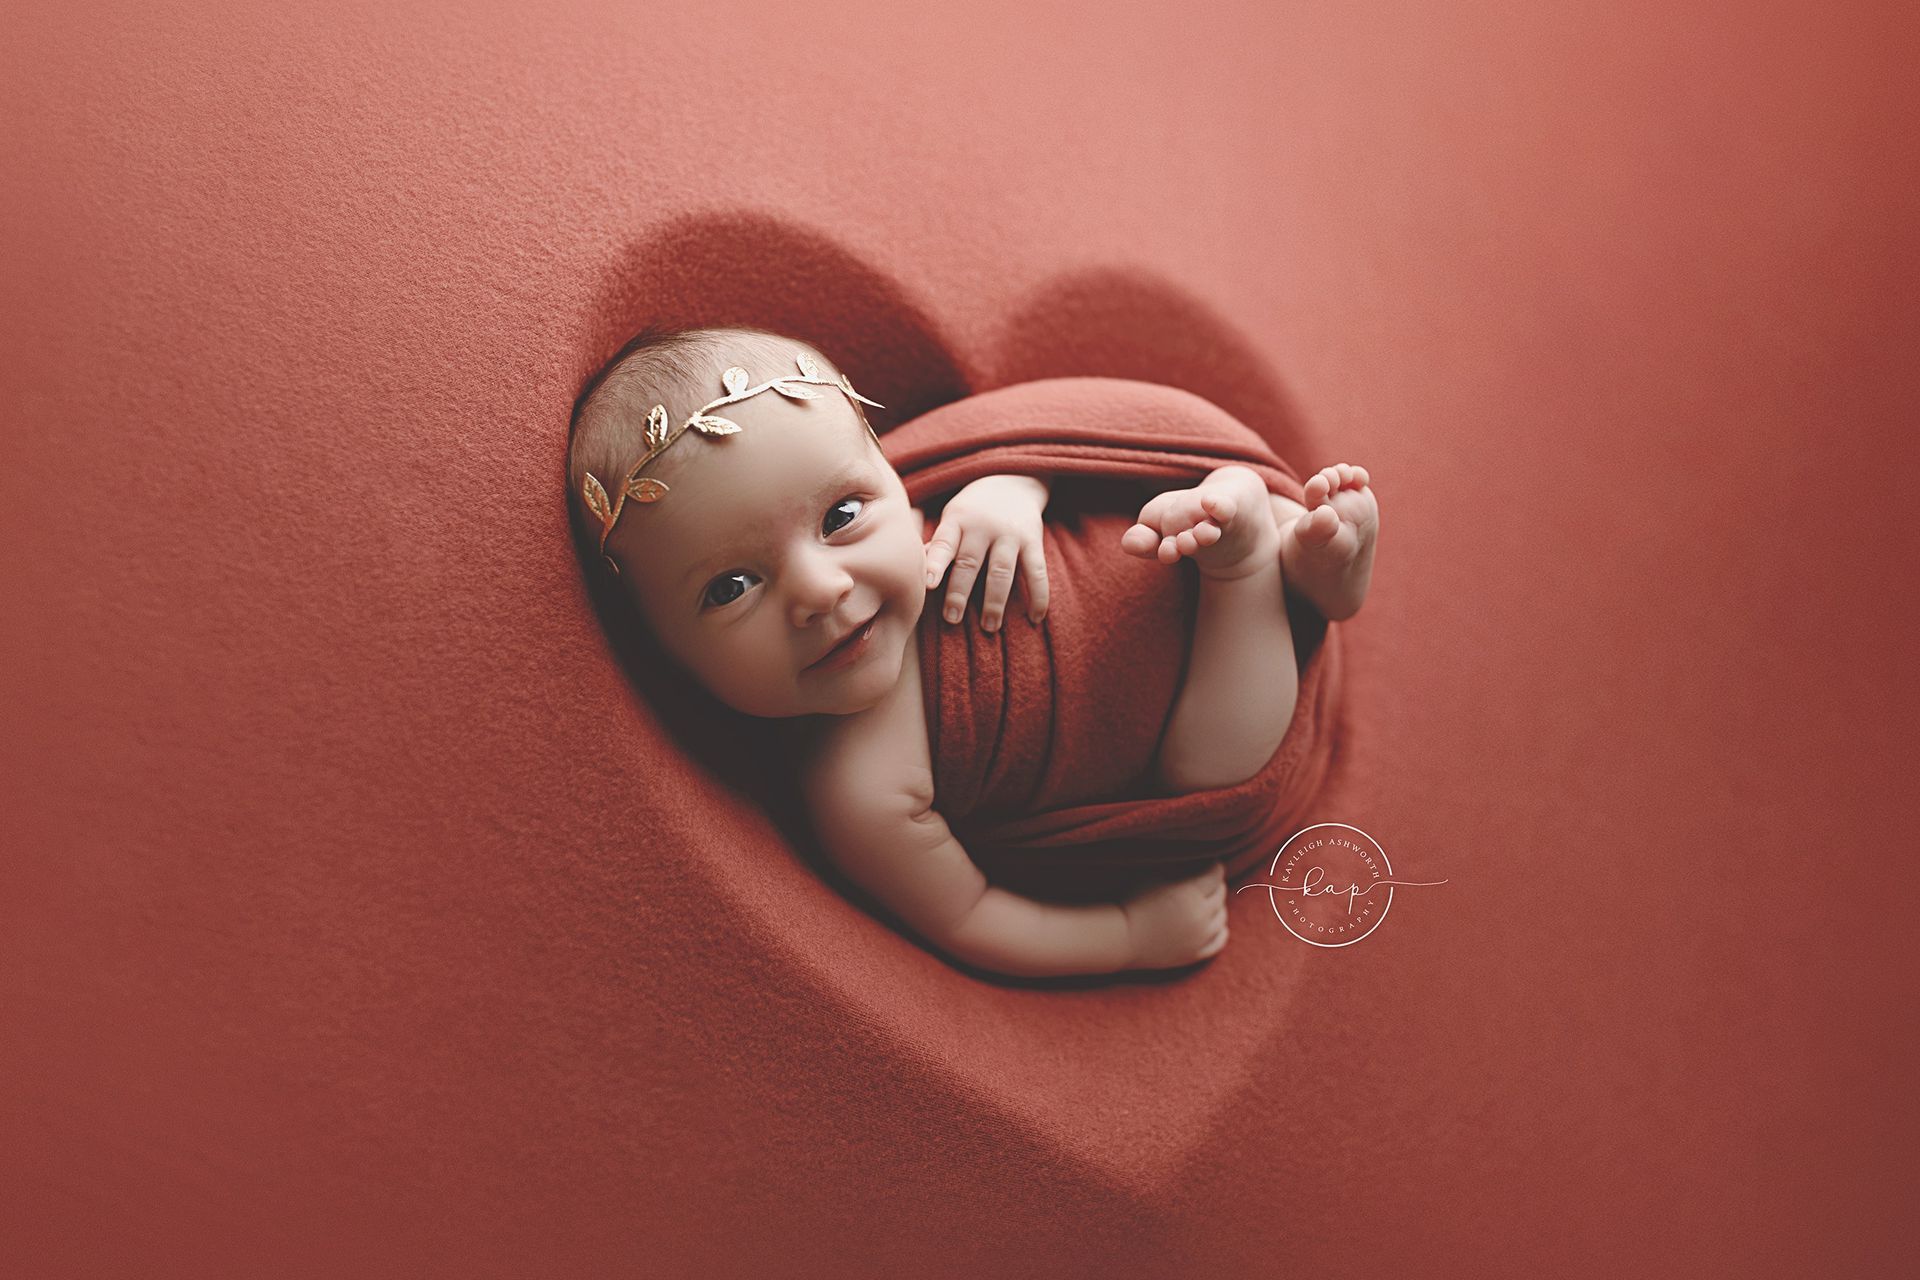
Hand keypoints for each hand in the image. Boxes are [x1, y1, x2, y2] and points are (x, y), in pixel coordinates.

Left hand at [924, 475, 1050, 631]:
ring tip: (989, 627)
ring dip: (995, 602)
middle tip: (952, 619)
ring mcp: (1010, 533)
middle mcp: (983, 526)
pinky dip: (1038, 596)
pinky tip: (1035, 618)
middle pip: (970, 563)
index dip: (936, 564)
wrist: (1012, 479)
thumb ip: (939, 545)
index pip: (944, 543)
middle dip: (960, 593)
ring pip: (1001, 571)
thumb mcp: (952, 517)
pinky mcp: (1033, 540)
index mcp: (957, 520)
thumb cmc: (972, 509)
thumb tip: (917, 574)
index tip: (929, 585)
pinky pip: (1037, 571)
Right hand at [1121, 862, 1228, 969]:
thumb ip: (1178, 870)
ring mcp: (1200, 938)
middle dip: (1215, 884)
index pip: (1216, 874)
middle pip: (1220, 894)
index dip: (1213, 866)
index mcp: (1191, 892)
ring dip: (1218, 906)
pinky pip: (1219, 942)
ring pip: (1222, 917)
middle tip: (1206, 880)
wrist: (1120, 938)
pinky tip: (1216, 925)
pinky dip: (1221, 931)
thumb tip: (1194, 861)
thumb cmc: (1132, 901)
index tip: (1208, 863)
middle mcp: (1200, 915)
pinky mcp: (1194, 955)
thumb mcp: (1154, 877)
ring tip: (1207, 901)